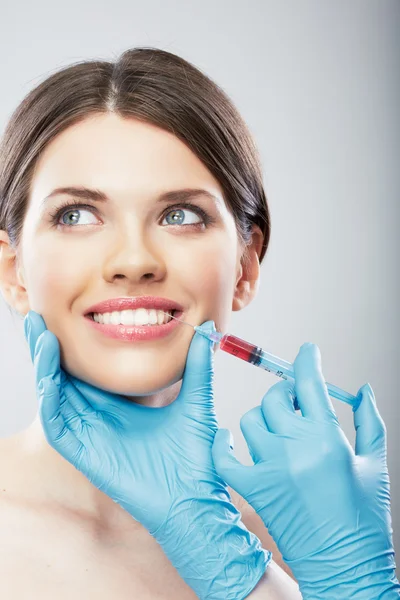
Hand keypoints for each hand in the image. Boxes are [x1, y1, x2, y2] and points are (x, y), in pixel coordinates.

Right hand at [24, 310, 269, 599]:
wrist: (196, 499)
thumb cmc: (195, 457)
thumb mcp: (197, 400)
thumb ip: (197, 365)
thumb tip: (205, 328)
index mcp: (120, 403)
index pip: (87, 368)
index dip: (73, 343)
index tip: (67, 314)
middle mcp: (98, 416)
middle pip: (63, 377)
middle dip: (47, 348)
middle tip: (37, 318)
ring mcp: (88, 435)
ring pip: (54, 395)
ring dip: (44, 365)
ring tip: (42, 335)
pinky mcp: (83, 454)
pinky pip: (56, 423)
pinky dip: (49, 397)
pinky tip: (50, 373)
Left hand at [212, 342, 399, 598]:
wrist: (344, 567)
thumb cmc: (365, 518)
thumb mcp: (375, 464)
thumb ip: (369, 421)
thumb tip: (360, 389)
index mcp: (329, 439)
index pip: (310, 384)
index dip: (307, 361)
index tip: (306, 353)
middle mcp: (296, 448)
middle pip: (277, 398)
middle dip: (287, 394)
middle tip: (297, 402)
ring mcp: (271, 468)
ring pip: (251, 420)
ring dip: (264, 417)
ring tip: (278, 428)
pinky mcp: (253, 489)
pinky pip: (225, 456)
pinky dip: (223, 444)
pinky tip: (228, 438)